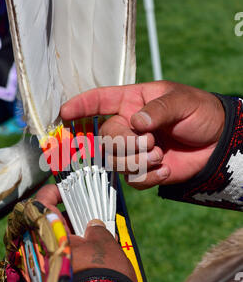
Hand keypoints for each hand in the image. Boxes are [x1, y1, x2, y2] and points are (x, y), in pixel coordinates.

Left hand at [35, 184, 136, 281]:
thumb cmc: (103, 271)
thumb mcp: (104, 243)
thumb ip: (96, 228)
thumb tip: (92, 225)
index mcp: (47, 232)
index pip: (41, 202)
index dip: (53, 192)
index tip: (67, 190)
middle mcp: (37, 250)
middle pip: (45, 224)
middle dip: (64, 218)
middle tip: (84, 215)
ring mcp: (39, 269)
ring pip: (50, 244)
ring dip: (67, 238)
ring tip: (89, 237)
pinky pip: (53, 261)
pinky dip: (67, 255)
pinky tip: (85, 256)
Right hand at [60, 81, 224, 188]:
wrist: (217, 143)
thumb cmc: (199, 112)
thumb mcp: (182, 102)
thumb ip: (158, 110)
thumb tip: (136, 123)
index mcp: (132, 102)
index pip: (99, 101)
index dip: (80, 106)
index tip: (63, 113)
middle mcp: (127, 126)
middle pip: (104, 139)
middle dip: (125, 145)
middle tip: (152, 143)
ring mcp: (133, 150)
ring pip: (114, 162)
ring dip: (137, 162)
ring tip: (160, 155)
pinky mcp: (143, 171)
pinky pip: (133, 180)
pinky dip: (149, 177)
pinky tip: (166, 170)